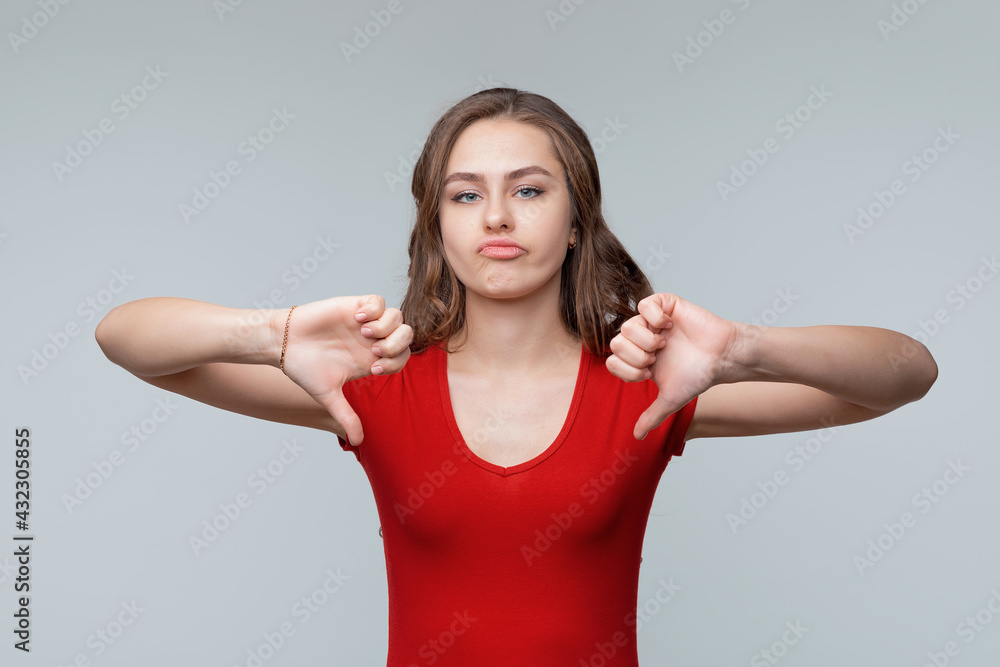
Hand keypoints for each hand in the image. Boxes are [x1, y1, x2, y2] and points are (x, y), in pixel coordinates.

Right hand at [277, 295, 411, 444]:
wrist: (284, 344)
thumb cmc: (305, 369)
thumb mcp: (328, 395)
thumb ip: (346, 415)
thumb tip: (357, 442)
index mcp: (372, 359)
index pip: (403, 358)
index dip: (396, 363)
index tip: (373, 368)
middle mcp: (372, 340)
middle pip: (407, 335)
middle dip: (397, 343)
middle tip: (374, 350)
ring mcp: (365, 322)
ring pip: (397, 316)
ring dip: (386, 326)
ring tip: (364, 333)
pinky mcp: (353, 305)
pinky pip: (378, 300)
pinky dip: (374, 309)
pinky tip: (357, 319)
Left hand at [606, 293, 743, 439]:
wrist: (722, 357)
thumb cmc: (699, 375)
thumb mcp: (671, 399)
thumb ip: (652, 415)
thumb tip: (637, 436)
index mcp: (638, 358)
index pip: (612, 361)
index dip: (628, 370)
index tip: (649, 373)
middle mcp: (642, 338)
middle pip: (615, 343)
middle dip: (635, 356)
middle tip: (655, 359)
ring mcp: (652, 321)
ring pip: (627, 325)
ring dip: (645, 339)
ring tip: (664, 344)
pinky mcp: (666, 305)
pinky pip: (644, 304)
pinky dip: (654, 316)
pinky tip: (669, 325)